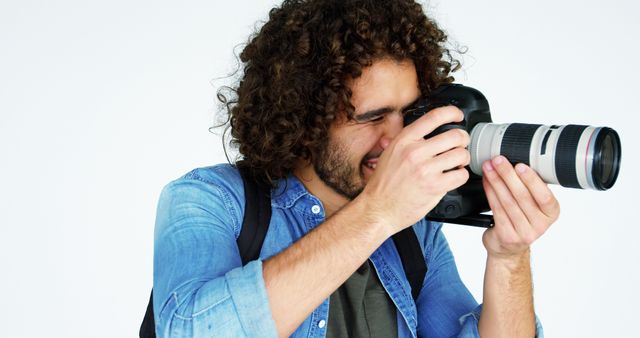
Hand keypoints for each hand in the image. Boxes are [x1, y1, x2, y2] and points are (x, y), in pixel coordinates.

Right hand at [358, 106, 470, 234]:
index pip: (434, 117)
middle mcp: (415, 152)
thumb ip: (405, 141)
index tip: (457, 116)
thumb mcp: (388, 154)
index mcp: (404, 140)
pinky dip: (461, 176)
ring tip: (456, 163)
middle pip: (454, 135)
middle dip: (463, 139)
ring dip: (463, 159)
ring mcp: (425, 169)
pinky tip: (452, 177)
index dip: (452, 113)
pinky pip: (461, 175)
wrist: (378, 209)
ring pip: (461, 155)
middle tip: (460, 145)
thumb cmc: (383, 185)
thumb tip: (419, 129)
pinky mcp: (434, 186)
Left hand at [481, 156, 559, 258]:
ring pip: (507, 201)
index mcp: (551, 213)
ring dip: (496, 181)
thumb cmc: (521, 220)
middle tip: (498, 160)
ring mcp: (524, 232)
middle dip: (508, 175)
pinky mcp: (507, 235)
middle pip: (522, 196)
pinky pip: (497, 209)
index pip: (544, 195)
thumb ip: (531, 188)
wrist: (508, 248)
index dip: (532, 180)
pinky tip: (486, 182)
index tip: (520, 165)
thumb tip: (516, 161)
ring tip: (489, 167)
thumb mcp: (534, 206)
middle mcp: (540, 224)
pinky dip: (490, 192)